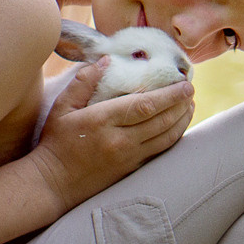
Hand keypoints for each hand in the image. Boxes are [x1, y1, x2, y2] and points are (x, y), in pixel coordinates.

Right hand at [31, 60, 193, 206]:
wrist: (53, 183)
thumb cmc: (55, 142)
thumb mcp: (62, 107)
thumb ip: (84, 82)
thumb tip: (107, 60)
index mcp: (103, 121)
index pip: (145, 105)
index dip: (169, 95)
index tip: (184, 84)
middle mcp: (120, 140)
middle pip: (162, 120)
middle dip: (181, 104)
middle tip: (191, 91)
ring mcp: (129, 157)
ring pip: (166, 137)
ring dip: (182, 120)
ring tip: (189, 106)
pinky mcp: (132, 169)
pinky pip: (160, 150)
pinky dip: (174, 137)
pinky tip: (178, 126)